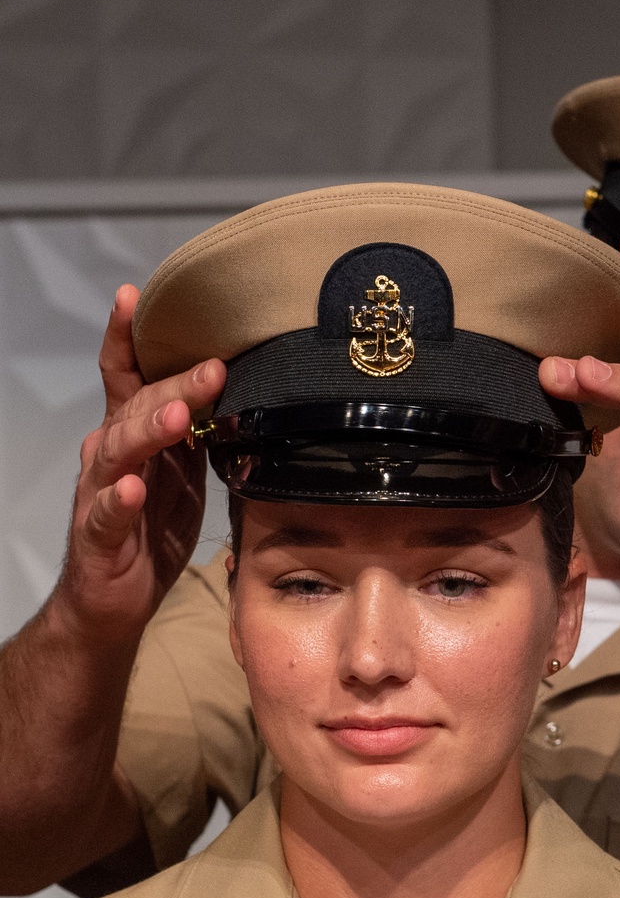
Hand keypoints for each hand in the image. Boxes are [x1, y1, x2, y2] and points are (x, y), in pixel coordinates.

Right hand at [53, 284, 226, 641]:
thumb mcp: (180, 470)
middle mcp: (109, 455)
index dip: (124, 337)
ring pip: (119, 452)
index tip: (131, 296)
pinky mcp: (98, 537)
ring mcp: (100, 494)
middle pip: (136, 408)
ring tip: (178, 418)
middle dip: (174, 387)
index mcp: (131, 434)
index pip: (123, 375)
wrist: (114, 601)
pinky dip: (120, 500)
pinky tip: (135, 489)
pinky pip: (107, 513)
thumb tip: (243, 386)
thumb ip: (198, 429)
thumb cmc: (149, 528)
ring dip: (148, 431)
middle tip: (212, 369)